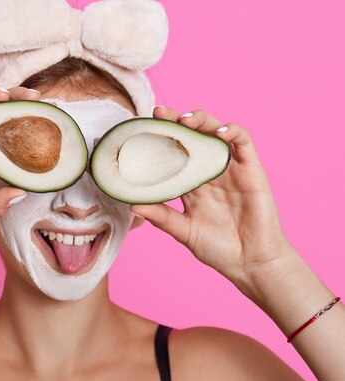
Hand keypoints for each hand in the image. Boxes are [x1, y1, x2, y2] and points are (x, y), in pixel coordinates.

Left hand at [129, 107, 294, 287]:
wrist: (250, 263)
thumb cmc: (217, 248)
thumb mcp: (184, 231)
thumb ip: (162, 217)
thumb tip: (132, 205)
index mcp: (190, 183)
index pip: (173, 153)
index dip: (160, 138)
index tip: (141, 127)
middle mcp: (209, 171)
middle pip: (192, 136)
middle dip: (176, 121)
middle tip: (159, 113)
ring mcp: (231, 168)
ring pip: (216, 132)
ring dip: (202, 121)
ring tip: (185, 120)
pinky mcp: (252, 170)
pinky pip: (244, 143)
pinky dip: (233, 132)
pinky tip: (219, 132)